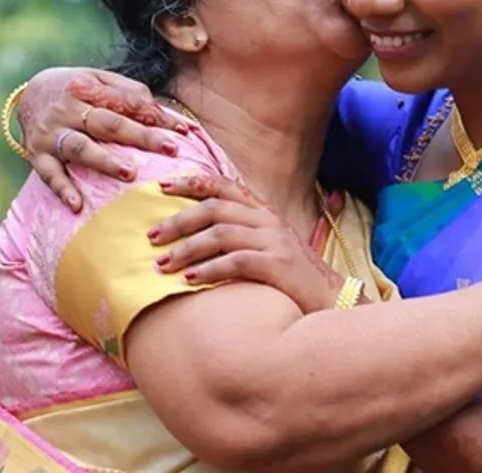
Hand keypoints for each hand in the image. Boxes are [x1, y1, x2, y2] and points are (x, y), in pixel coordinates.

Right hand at [18, 68, 187, 210]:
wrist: (28, 94)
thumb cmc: (76, 89)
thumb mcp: (99, 79)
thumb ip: (127, 92)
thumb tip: (159, 113)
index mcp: (87, 89)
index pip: (127, 103)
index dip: (157, 116)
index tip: (184, 131)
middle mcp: (68, 110)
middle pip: (109, 124)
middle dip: (142, 137)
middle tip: (171, 149)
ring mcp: (51, 134)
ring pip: (80, 148)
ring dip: (105, 162)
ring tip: (130, 173)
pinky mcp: (38, 156)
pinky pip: (49, 175)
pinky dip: (62, 190)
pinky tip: (77, 205)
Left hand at [149, 175, 345, 313]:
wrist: (331, 299)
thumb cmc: (291, 277)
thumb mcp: (266, 247)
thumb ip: (238, 236)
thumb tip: (194, 237)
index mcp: (262, 211)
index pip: (223, 186)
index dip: (191, 183)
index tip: (161, 187)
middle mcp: (267, 220)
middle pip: (214, 209)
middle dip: (178, 221)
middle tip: (151, 237)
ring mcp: (274, 240)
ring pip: (220, 234)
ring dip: (186, 249)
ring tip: (162, 265)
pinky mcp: (277, 264)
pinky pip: (235, 261)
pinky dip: (209, 270)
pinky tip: (190, 280)